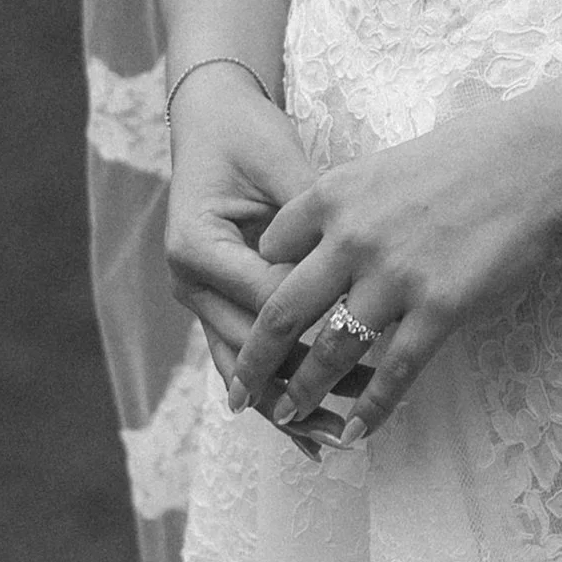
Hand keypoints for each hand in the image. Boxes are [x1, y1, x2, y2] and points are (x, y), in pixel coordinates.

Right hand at [162, 65, 331, 457]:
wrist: (215, 123)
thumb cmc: (251, 137)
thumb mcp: (282, 166)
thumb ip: (313, 219)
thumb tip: (355, 267)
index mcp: (197, 247)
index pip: (266, 300)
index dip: (317, 326)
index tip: (370, 351)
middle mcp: (190, 283)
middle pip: (252, 352)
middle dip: (304, 387)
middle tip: (353, 419)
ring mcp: (202, 300)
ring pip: (247, 370)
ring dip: (292, 404)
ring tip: (339, 438)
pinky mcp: (221, 306)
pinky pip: (251, 360)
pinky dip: (282, 392)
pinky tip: (313, 430)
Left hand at [232, 96, 561, 446]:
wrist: (540, 156)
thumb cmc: (474, 149)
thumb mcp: (389, 161)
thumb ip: (354, 202)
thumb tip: (336, 234)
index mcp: (335, 194)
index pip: (270, 249)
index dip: (257, 284)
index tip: (254, 313)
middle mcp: (352, 238)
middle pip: (282, 311)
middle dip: (253, 359)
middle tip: (237, 390)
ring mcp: (394, 277)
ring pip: (329, 351)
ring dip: (303, 392)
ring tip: (287, 417)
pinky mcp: (440, 309)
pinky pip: (395, 372)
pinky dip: (371, 408)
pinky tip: (356, 431)